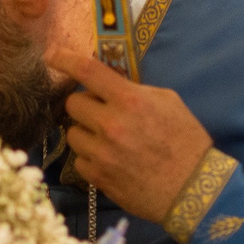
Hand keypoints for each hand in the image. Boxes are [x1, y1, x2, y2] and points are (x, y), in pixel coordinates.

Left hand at [50, 50, 215, 223]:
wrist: (192, 188)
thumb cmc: (185, 141)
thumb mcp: (168, 102)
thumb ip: (135, 90)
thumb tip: (110, 83)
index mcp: (130, 100)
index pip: (87, 71)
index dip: (64, 59)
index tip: (52, 55)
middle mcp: (111, 124)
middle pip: (73, 103)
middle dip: (86, 104)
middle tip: (102, 112)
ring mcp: (102, 153)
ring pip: (72, 133)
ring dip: (87, 133)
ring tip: (109, 140)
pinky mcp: (98, 177)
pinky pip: (79, 159)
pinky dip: (91, 158)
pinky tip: (111, 160)